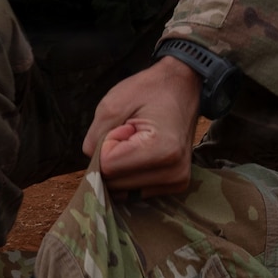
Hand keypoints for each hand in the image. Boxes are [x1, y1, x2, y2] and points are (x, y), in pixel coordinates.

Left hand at [81, 57, 201, 195]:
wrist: (183, 86)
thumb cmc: (151, 90)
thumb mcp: (113, 104)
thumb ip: (95, 139)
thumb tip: (93, 169)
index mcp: (162, 151)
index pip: (108, 167)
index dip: (107, 144)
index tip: (124, 126)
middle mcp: (174, 172)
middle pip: (115, 183)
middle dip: (112, 158)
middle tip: (131, 133)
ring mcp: (177, 181)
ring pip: (123, 190)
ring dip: (121, 167)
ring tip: (138, 141)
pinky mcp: (176, 185)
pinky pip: (135, 190)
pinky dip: (132, 173)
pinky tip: (144, 153)